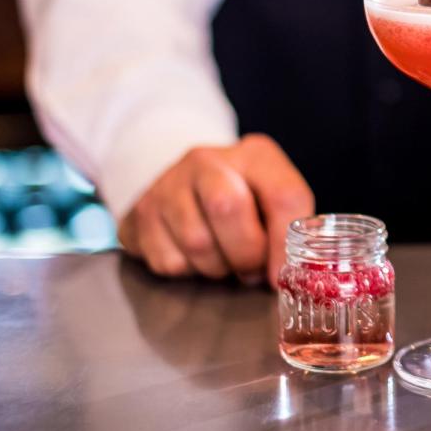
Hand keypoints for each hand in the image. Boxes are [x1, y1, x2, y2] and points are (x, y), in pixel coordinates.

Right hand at [117, 133, 313, 285]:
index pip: (283, 194)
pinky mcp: (141, 214)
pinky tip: (195, 258)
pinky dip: (188, 271)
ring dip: (217, 267)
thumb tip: (289, 275)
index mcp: (254, 155)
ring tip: (225, 261)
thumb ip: (287, 227)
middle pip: (227, 208)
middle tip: (251, 270)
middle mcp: (207, 161)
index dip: (285, 243)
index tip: (282, 275)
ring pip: (196, 240)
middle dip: (245, 253)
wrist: (180, 187)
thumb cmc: (239, 199)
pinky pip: (168, 261)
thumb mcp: (271, 200)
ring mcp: (167, 184)